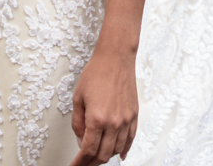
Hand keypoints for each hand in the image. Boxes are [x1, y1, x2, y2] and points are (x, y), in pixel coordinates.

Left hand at [69, 46, 137, 164]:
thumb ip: (78, 122)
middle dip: (91, 163)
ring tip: (97, 157)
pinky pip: (130, 140)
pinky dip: (124, 151)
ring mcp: (126, 121)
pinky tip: (119, 154)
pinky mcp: (134, 116)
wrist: (116, 57)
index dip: (80, 162)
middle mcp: (113, 123)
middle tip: (83, 163)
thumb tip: (80, 140)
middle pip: (103, 155)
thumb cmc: (97, 72)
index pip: (88, 151)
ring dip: (106, 157)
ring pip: (116, 151)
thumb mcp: (78, 97)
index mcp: (97, 119)